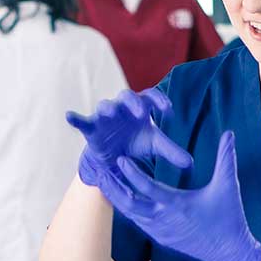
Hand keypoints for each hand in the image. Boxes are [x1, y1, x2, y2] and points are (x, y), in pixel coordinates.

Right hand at [66, 88, 191, 191]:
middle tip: (140, 112)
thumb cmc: (136, 145)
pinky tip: (69, 116)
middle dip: (133, 102)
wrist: (115, 159)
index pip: (150, 97)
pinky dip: (76, 118)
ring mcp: (105, 117)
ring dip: (107, 108)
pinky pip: (82, 120)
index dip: (159, 101)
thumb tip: (191, 163)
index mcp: (140, 108)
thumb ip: (171, 151)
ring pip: (105, 105)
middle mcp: (122, 108)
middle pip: (127, 96)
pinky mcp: (91, 128)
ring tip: (110, 112)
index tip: (169, 110)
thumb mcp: (154, 146)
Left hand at [112, 131, 260, 260]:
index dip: (133, 173)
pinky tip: (121, 198)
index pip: (148, 188)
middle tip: (100, 171)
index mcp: (177, 205)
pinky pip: (138, 222)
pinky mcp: (160, 238)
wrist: (229, 254)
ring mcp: (160, 231)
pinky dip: (127, 209)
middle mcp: (163, 220)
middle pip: (129, 203)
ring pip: (131, 214)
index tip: (120, 159)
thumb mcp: (228, 185)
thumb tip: (229, 132)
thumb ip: (225, 157)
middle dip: (114, 187)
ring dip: (118, 197)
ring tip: (106, 181)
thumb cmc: (229, 218)